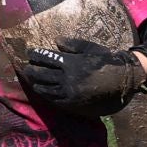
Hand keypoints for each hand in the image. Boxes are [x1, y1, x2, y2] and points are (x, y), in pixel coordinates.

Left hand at [19, 39, 145, 115]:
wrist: (121, 80)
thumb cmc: (106, 60)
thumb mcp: (90, 48)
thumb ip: (72, 45)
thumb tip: (56, 42)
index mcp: (71, 63)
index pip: (47, 58)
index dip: (35, 55)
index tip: (29, 52)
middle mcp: (67, 79)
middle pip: (42, 75)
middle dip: (31, 70)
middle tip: (25, 68)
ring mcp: (70, 93)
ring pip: (46, 89)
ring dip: (36, 84)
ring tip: (31, 81)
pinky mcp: (73, 104)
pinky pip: (55, 100)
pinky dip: (46, 95)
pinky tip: (43, 92)